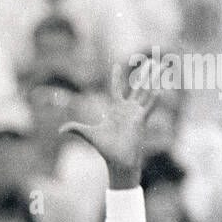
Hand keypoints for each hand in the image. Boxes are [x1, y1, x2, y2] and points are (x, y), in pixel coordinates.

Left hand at [59, 59, 165, 183]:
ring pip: (146, 91)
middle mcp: (128, 109)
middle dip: (144, 73)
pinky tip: (162, 87)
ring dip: (154, 78)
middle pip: (137, 86)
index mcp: (116, 110)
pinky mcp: (141, 120)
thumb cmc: (105, 149)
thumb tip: (60, 130)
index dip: (116, 78)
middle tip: (150, 60)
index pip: (116, 89)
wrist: (117, 161)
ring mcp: (136, 113)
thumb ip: (76, 128)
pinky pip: (150, 105)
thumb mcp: (88, 134)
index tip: (117, 66)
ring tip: (161, 65)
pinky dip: (155, 97)